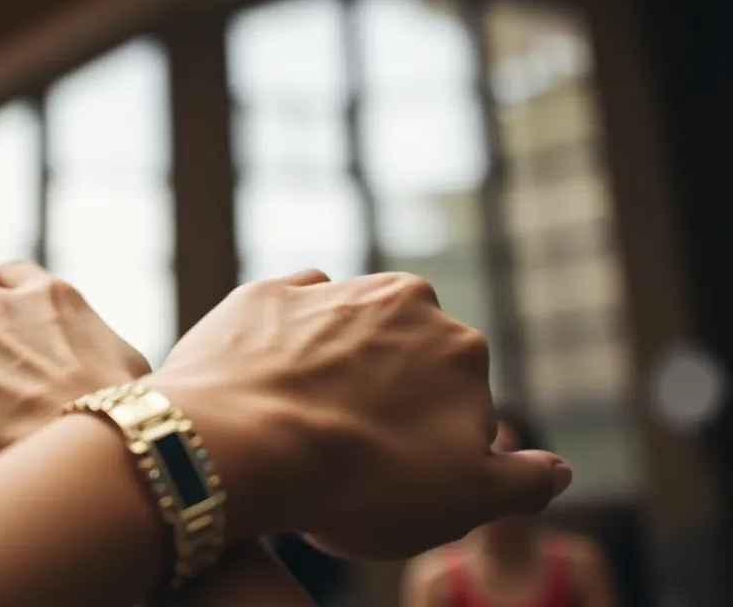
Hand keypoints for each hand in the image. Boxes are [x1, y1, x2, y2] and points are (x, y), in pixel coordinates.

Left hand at [148, 270, 570, 558]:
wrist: (236, 446)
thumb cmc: (357, 480)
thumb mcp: (464, 502)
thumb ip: (523, 482)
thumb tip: (557, 469)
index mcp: (460, 345)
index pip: (459, 398)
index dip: (430, 443)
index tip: (394, 472)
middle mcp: (401, 298)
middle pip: (402, 357)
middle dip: (384, 395)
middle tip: (349, 450)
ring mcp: (328, 289)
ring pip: (344, 334)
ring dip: (333, 369)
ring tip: (301, 426)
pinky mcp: (264, 294)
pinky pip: (284, 321)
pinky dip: (280, 348)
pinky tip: (267, 390)